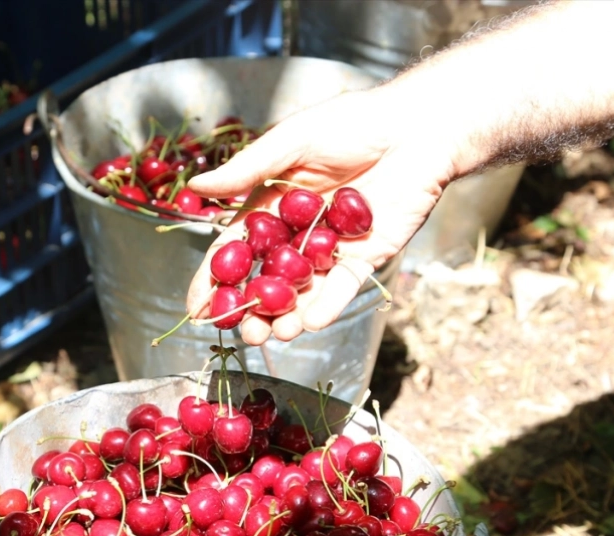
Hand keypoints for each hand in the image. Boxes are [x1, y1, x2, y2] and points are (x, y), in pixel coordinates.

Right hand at [185, 87, 460, 345]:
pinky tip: (310, 321)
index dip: (214, 280)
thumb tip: (196, 186)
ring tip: (273, 334)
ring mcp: (330, 250)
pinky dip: (328, 305)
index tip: (196, 308)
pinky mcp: (365, 258)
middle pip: (265, 280)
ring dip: (285, 316)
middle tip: (241, 331)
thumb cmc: (353, 123)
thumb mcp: (291, 141)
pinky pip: (342, 287)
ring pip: (301, 292)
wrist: (417, 128)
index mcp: (271, 207)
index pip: (235, 251)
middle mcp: (296, 234)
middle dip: (251, 309)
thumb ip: (247, 170)